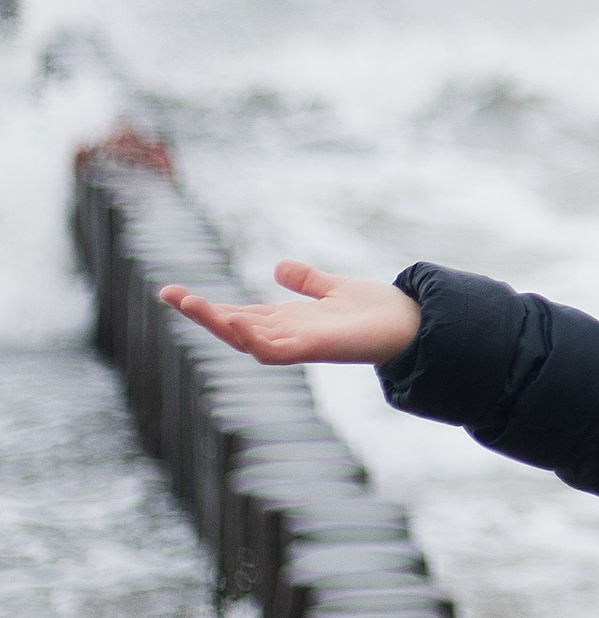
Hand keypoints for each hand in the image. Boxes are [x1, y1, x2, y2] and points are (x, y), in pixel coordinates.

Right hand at [160, 261, 421, 367]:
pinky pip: (274, 350)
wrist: (411, 323)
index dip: (207, 306)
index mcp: (287, 321)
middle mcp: (287, 335)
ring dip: (217, 323)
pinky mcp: (314, 348)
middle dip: (200, 314)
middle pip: (233, 327)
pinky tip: (232, 319)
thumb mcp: (332, 288)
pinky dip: (252, 336)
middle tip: (169, 293)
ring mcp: (298, 344)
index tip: (173, 291)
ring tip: (190, 303)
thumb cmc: (375, 311)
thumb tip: (280, 267)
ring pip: (245, 339)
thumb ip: (307, 281)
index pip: (238, 314)